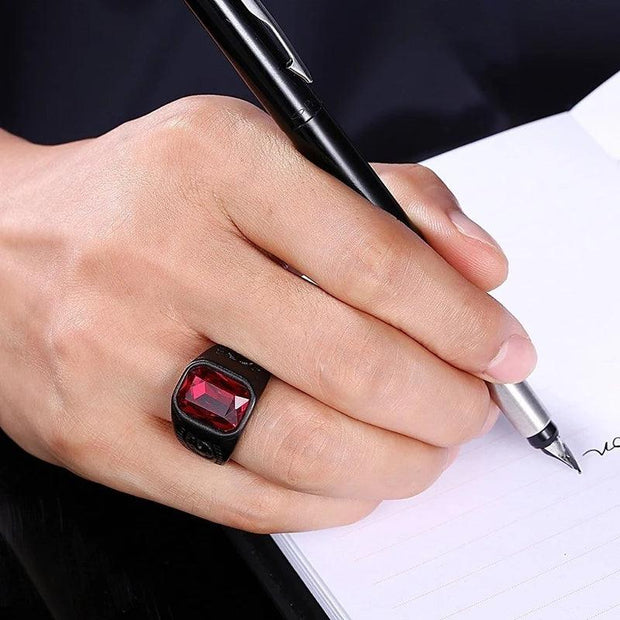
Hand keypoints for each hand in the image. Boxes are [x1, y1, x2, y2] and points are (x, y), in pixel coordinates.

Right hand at [0, 97, 534, 532]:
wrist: (1, 244)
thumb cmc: (141, 197)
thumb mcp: (259, 155)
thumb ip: (384, 200)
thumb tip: (477, 267)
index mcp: (215, 166)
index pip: (376, 256)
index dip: (461, 318)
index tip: (501, 348)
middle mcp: (164, 256)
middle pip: (351, 359)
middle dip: (443, 400)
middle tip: (471, 407)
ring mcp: (123, 355)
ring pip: (302, 443)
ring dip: (396, 462)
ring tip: (427, 451)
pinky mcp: (100, 437)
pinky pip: (240, 496)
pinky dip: (323, 501)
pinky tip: (355, 483)